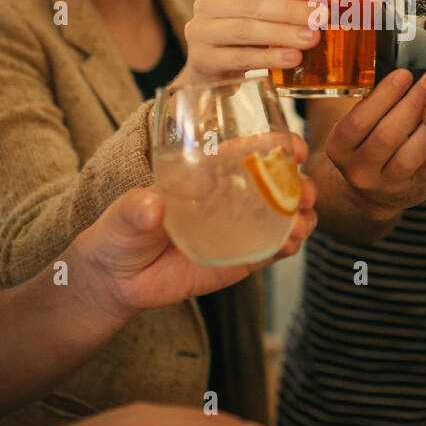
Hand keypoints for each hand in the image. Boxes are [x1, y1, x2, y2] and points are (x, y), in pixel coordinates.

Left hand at [73, 135, 316, 320]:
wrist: (118, 279)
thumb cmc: (121, 231)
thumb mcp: (125, 214)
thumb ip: (137, 208)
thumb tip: (152, 207)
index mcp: (208, 174)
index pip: (249, 151)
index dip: (277, 145)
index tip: (295, 147)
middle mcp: (229, 198)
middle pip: (275, 184)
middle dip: (300, 183)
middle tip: (306, 191)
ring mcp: (238, 229)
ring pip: (282, 216)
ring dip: (302, 215)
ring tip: (304, 221)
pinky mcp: (240, 260)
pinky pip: (272, 249)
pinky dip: (289, 244)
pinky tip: (292, 243)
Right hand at [173, 0, 318, 84]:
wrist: (208, 73)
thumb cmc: (240, 39)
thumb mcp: (253, 16)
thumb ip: (278, 5)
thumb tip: (322, 5)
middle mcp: (207, 5)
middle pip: (251, 5)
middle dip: (289, 11)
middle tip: (319, 16)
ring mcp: (200, 33)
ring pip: (245, 31)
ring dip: (282, 34)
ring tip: (311, 38)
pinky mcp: (203, 60)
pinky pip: (240, 58)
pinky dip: (269, 58)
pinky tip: (292, 58)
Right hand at [323, 68, 425, 218]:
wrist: (372, 191)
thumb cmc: (367, 143)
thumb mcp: (356, 127)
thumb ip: (374, 105)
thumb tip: (404, 75)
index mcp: (339, 147)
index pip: (359, 121)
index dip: (383, 97)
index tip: (404, 74)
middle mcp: (359, 168)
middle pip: (387, 136)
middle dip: (412, 104)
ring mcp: (387, 183)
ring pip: (409, 156)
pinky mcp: (413, 189)